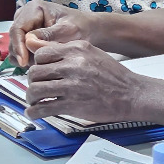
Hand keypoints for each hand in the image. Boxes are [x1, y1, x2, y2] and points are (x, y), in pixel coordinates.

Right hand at [8, 0, 93, 67]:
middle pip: (14, 38)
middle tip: (39, 65)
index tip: (24, 62)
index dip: (18, 46)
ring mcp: (25, 26)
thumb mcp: (68, 31)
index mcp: (34, 9)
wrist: (89, 31)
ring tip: (44, 62)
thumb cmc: (81, 28)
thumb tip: (28, 42)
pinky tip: (41, 62)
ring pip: (16, 46)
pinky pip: (20, 50)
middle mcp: (26, 15)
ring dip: (26, 57)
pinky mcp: (27, 37)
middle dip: (24, 53)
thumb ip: (49, 36)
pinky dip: (28, 58)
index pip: (18, 29)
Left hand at [24, 40, 141, 121]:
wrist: (132, 95)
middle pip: (35, 71)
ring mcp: (71, 86)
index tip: (40, 72)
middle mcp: (72, 65)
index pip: (42, 54)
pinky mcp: (72, 105)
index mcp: (77, 50)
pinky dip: (34, 112)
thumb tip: (41, 51)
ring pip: (35, 89)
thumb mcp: (92, 54)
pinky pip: (43, 108)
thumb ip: (68, 52)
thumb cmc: (114, 76)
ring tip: (35, 101)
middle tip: (37, 88)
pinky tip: (34, 113)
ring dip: (31, 97)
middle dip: (32, 81)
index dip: (37, 64)